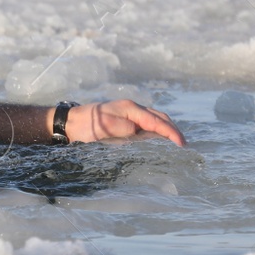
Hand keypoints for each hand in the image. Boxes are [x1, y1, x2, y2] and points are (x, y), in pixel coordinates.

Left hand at [66, 100, 184, 145]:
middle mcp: (132, 110)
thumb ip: (124, 128)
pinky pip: (146, 125)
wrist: (71, 122)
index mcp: (130, 109)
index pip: (156, 120)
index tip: (181, 144)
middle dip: (173, 129)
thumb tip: (139, 131)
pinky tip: (160, 140)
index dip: (170, 132)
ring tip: (176, 143)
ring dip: (166, 129)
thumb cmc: (87, 125)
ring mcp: (129, 115)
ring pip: (154, 120)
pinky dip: (157, 131)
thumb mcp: (105, 127)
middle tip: (184, 145)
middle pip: (159, 117)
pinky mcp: (126, 122)